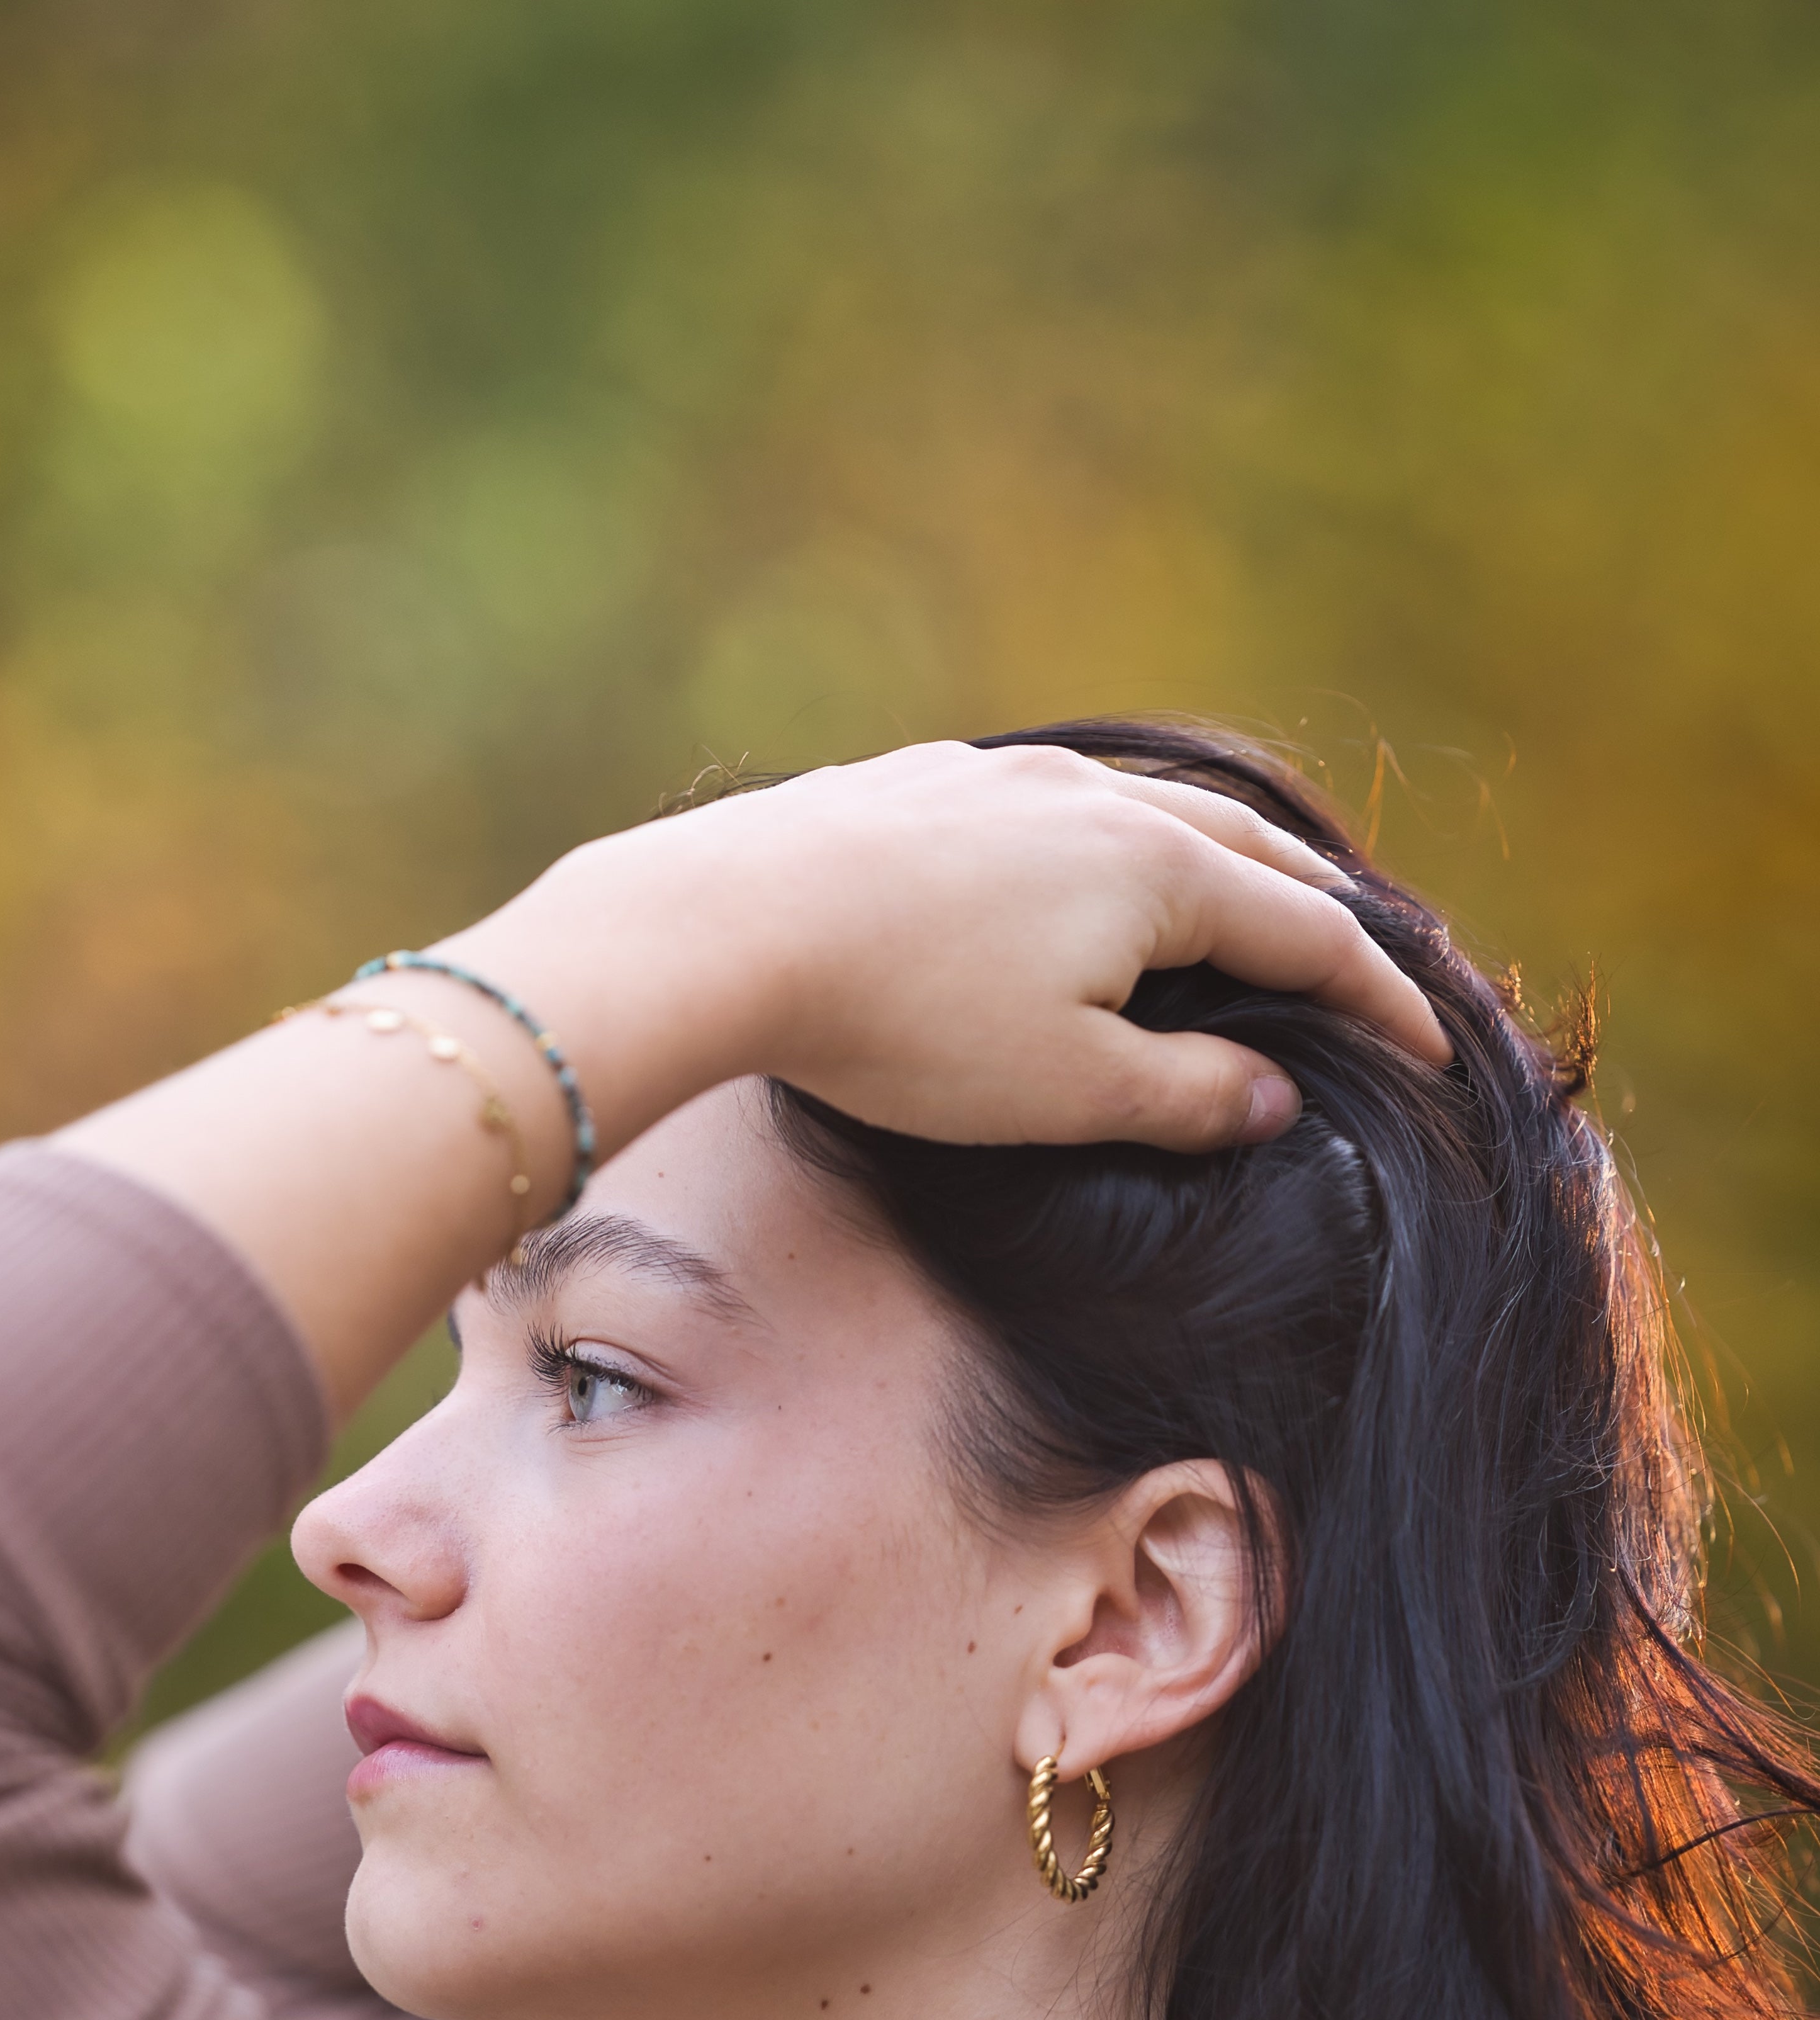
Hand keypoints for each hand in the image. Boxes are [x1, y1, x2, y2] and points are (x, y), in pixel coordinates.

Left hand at [470, 740, 1449, 1157]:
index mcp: (1159, 871)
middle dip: (1320, 904)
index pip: (1310, 936)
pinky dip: (1112, 843)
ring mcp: (1007, 780)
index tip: (1430, 1051)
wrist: (731, 928)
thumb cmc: (905, 1024)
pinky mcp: (923, 787)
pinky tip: (1086, 867)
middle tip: (1366, 953)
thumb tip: (1272, 1097)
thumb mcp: (1067, 1089)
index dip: (1379, 999)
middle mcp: (1100, 799)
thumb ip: (1185, 1095)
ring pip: (1150, 808)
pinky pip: (1056, 806)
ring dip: (1217, 857)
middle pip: (1248, 847)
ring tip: (1244, 897)